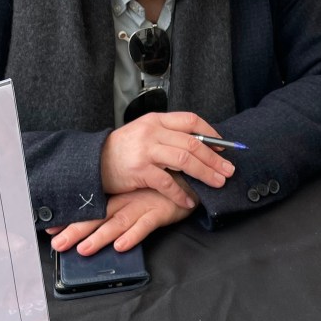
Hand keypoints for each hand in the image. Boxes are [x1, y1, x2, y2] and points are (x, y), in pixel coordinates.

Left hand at [48, 183, 194, 254]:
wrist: (194, 177)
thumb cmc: (166, 188)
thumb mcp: (141, 195)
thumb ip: (124, 207)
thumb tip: (105, 229)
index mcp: (120, 196)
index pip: (91, 209)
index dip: (71, 219)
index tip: (50, 230)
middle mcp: (128, 200)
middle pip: (98, 217)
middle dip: (76, 230)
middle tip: (57, 244)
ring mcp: (143, 205)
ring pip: (117, 222)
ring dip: (100, 236)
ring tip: (84, 250)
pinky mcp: (161, 211)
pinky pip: (145, 225)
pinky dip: (133, 235)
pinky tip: (121, 245)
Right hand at [100, 112, 234, 206]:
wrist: (92, 162)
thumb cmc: (122, 150)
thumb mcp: (144, 133)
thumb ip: (168, 136)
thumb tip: (199, 145)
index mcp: (156, 120)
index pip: (190, 120)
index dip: (211, 134)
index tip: (224, 147)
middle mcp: (152, 132)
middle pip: (192, 142)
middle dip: (215, 158)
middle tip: (229, 170)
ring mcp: (145, 150)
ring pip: (185, 159)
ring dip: (205, 173)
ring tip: (218, 183)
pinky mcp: (139, 170)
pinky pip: (167, 182)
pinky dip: (181, 193)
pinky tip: (189, 200)